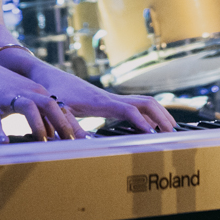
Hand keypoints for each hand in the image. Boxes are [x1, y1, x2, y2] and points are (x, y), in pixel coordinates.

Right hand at [0, 59, 80, 143]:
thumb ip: (40, 112)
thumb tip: (53, 132)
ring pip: (28, 109)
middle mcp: (27, 92)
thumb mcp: (25, 97)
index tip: (84, 139)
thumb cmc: (3, 88)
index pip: (59, 107)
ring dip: (38, 125)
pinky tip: (3, 143)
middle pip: (50, 105)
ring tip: (43, 143)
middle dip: (61, 123)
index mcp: (37, 92)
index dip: (71, 123)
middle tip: (70, 142)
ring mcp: (8, 97)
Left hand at [28, 67, 178, 133]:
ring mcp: (111, 98)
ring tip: (170, 130)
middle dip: (162, 116)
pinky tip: (152, 126)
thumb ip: (69, 124)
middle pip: (146, 102)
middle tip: (174, 133)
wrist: (46, 77)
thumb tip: (82, 141)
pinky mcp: (109, 101)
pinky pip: (136, 106)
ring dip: (159, 114)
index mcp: (101, 102)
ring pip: (144, 102)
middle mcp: (110, 98)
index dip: (142, 123)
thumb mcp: (58, 109)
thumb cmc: (51, 93)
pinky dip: (149, 114)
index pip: (129, 110)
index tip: (153, 135)